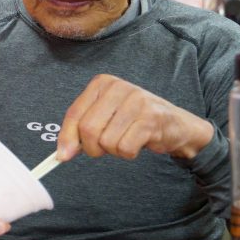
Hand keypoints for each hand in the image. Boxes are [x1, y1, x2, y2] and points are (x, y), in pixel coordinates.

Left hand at [56, 74, 213, 161]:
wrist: (177, 124)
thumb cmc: (135, 120)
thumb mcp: (104, 117)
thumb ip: (81, 130)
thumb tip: (63, 153)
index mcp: (102, 84)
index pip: (74, 114)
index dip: (66, 138)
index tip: (64, 155)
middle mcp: (118, 88)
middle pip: (88, 130)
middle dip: (93, 147)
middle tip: (105, 148)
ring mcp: (136, 101)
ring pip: (106, 141)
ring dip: (114, 150)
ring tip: (127, 139)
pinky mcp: (150, 119)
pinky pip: (124, 148)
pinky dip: (128, 153)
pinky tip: (139, 142)